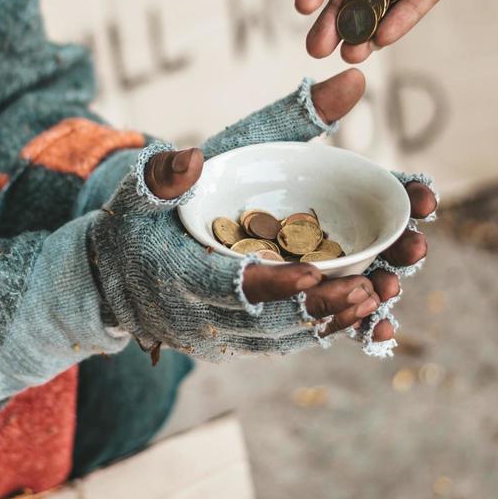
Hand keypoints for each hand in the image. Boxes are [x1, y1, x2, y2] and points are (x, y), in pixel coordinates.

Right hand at [92, 71, 434, 357]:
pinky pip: (291, 342)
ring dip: (341, 316)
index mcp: (180, 275)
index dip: (273, 283)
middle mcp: (205, 317)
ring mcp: (226, 337)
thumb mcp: (143, 187)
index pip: (231, 286)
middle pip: (275, 319)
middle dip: (328, 303)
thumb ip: (167, 169)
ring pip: (290, 336)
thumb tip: (192, 154)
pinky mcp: (242, 344)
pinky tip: (373, 308)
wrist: (109, 282)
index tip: (315, 271)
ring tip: (388, 288)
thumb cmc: (137, 223)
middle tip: (377, 281)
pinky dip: (332, 328)